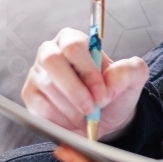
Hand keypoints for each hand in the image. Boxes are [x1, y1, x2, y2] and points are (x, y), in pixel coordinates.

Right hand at [22, 28, 148, 138]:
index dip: (88, 71)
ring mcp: (37, 73)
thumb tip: (109, 80)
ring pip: (48, 87)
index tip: (102, 94)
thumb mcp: (132, 79)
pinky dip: (60, 119)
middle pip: (53, 61)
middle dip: (75, 90)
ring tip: (86, 117)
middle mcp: (51, 52)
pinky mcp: (30, 95)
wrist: (103, 117)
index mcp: (74, 40)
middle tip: (91, 109)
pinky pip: (39, 107)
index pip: (74, 46)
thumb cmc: (113, 92)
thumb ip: (129, 71)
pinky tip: (73, 121)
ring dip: (71, 108)